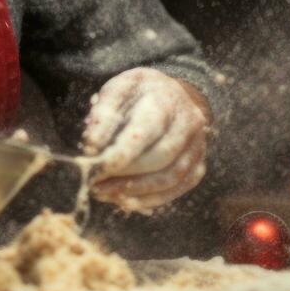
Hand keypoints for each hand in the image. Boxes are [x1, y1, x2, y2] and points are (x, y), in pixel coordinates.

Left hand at [81, 67, 208, 212]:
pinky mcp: (198, 165)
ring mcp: (197, 145)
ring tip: (103, 192)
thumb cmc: (138, 94)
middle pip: (161, 156)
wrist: (174, 94)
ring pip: (171, 177)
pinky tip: (124, 201)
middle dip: (125, 173)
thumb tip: (91, 144)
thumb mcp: (119, 89)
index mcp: (166, 98)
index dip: (122, 151)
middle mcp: (188, 122)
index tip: (95, 164)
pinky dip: (150, 199)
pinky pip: (177, 188)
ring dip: (134, 190)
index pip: (148, 128)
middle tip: (94, 181)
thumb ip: (104, 112)